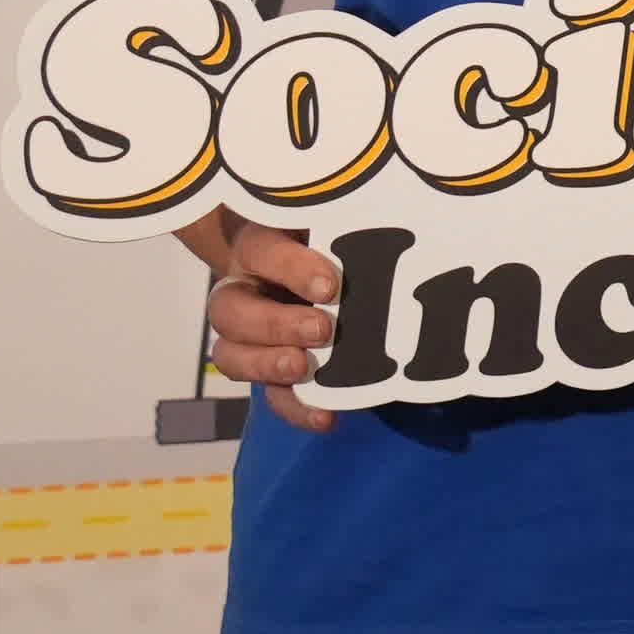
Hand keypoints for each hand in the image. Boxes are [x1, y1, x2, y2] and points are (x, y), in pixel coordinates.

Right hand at [200, 217, 341, 436]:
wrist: (323, 266)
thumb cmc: (333, 238)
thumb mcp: (335, 222)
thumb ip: (349, 224)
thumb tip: (404, 215)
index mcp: (259, 247)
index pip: (261, 251)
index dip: (290, 268)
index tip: (331, 284)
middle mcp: (244, 289)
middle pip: (229, 310)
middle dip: (275, 324)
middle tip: (323, 330)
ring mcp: (250, 334)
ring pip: (231, 355)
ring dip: (268, 365)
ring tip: (304, 367)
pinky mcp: (271, 368)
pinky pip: (270, 395)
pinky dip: (296, 409)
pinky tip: (327, 418)